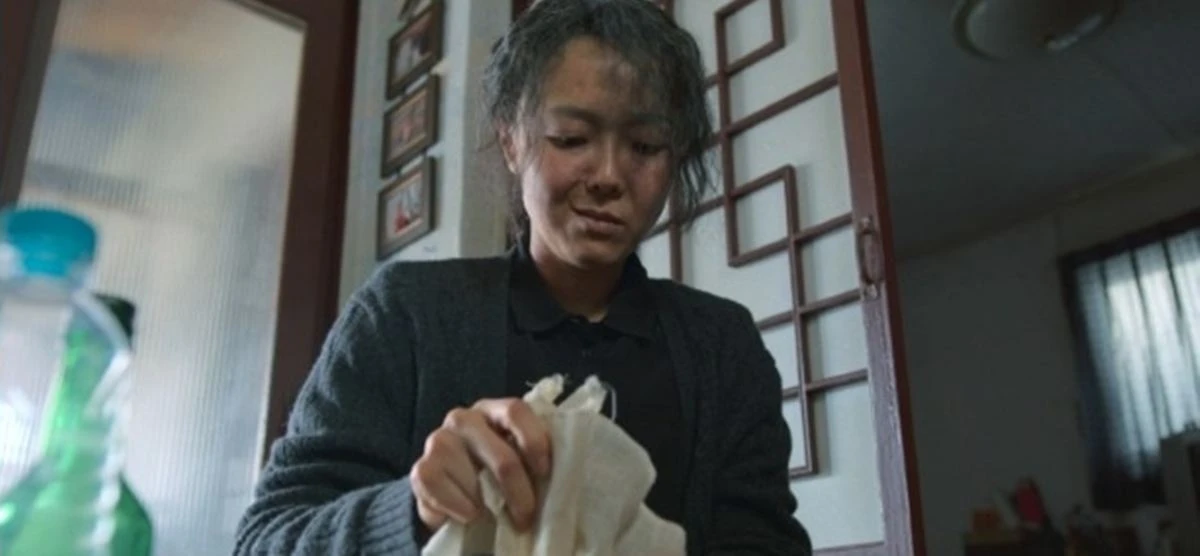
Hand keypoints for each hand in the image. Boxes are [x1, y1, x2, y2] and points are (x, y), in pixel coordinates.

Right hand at [410, 398, 552, 532]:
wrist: (452, 496)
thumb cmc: (494, 476)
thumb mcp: (518, 460)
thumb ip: (532, 457)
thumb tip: (562, 474)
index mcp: (494, 411)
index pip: (516, 411)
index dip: (535, 442)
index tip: (545, 473)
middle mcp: (464, 419)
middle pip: (502, 454)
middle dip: (519, 492)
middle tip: (526, 516)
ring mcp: (439, 440)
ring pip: (472, 474)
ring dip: (488, 503)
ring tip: (495, 515)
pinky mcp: (422, 468)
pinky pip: (442, 488)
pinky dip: (460, 507)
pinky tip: (469, 515)